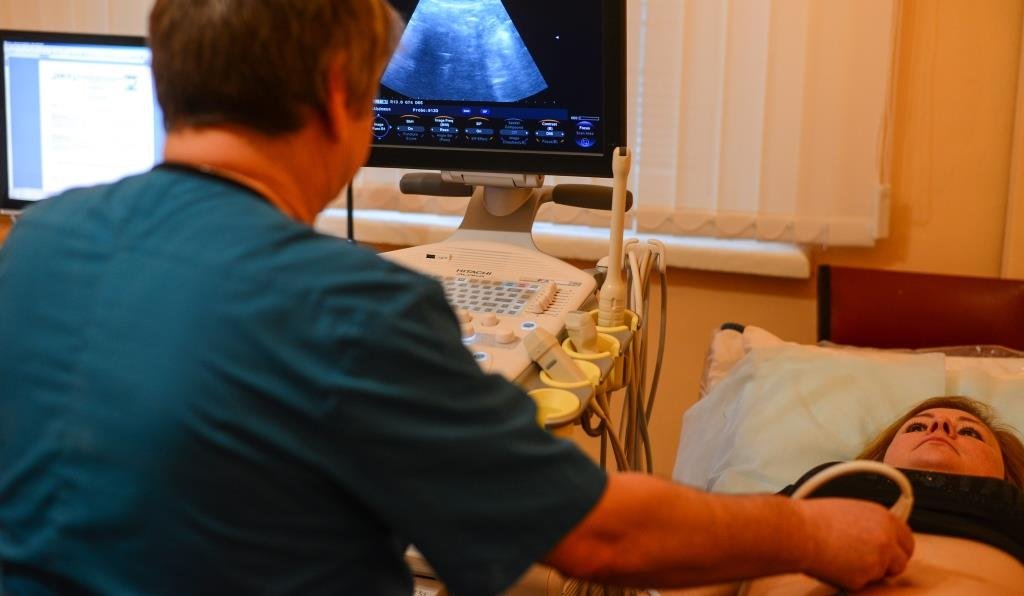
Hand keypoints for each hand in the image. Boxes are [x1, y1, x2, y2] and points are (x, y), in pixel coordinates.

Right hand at [794, 498, 913, 590]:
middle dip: (889, 564)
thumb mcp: (849, 511)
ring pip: (882, 575)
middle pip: (901, 560)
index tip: (890, 552)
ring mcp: (878, 560)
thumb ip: (869, 524)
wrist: (798, 532)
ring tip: (842, 559)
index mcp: (883, 518)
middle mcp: (886, 538)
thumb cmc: (812, 519)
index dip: (896, 548)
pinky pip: (862, 584)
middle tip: (870, 563)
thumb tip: (873, 537)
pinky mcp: (865, 578)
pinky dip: (850, 579)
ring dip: (868, 572)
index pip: (906, 539)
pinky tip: (834, 565)